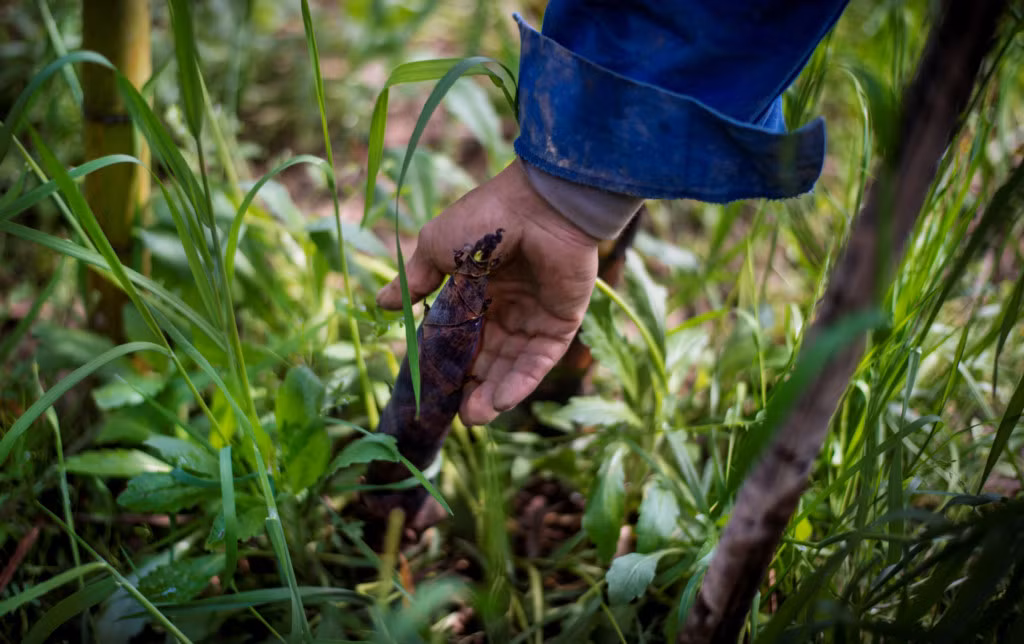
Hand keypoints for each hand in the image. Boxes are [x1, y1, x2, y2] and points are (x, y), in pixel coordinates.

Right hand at [376, 159, 598, 425]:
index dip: (448, 362)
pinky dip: (521, 382)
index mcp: (478, 288)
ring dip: (494, 393)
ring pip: (512, 365)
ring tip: (473, 417)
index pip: (462, 336)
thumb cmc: (485, 221)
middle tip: (454, 413)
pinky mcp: (561, 323)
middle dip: (471, 387)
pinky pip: (539, 360)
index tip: (432, 386)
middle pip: (487, 357)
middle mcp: (508, 306)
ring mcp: (535, 315)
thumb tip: (380, 304)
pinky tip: (500, 402)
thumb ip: (414, 280)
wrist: (538, 206)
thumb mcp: (438, 248)